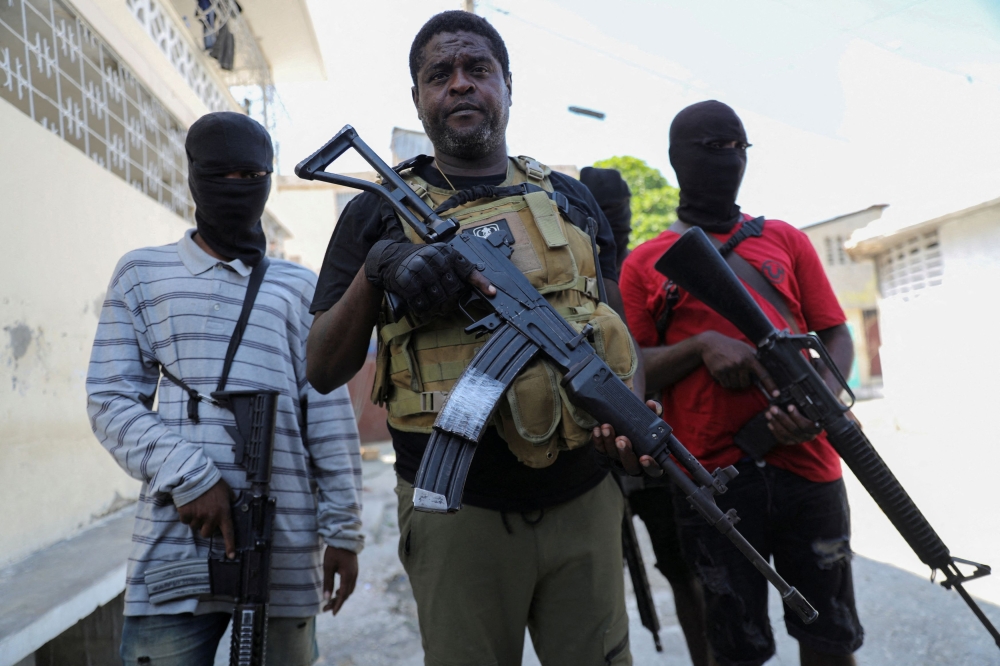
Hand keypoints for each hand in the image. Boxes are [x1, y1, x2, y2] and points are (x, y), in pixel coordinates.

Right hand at [176, 478, 235, 558]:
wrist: (194, 475)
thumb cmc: (212, 482)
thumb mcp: (226, 491)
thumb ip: (229, 501)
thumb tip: (232, 506)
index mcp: (223, 512)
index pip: (228, 532)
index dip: (230, 545)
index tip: (231, 555)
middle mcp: (211, 517)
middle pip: (207, 533)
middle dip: (205, 527)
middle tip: (205, 515)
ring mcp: (198, 516)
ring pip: (195, 527)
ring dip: (196, 520)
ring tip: (198, 505)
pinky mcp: (186, 514)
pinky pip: (185, 520)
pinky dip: (186, 515)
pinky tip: (189, 504)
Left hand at [322, 547, 357, 615]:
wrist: (344, 538)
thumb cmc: (334, 551)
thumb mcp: (328, 567)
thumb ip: (328, 582)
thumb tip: (326, 598)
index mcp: (348, 576)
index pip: (343, 595)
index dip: (338, 605)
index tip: (332, 613)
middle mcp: (354, 576)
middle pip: (347, 594)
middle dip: (337, 602)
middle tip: (326, 608)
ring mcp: (355, 573)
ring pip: (349, 590)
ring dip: (341, 597)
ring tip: (331, 601)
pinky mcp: (354, 570)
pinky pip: (350, 584)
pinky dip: (344, 590)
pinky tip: (337, 591)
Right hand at [364, 240, 494, 316]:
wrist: (390, 257)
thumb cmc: (420, 261)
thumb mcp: (440, 259)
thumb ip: (457, 270)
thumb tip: (480, 287)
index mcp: (446, 252)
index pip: (468, 269)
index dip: (481, 282)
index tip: (492, 293)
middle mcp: (434, 258)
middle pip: (454, 289)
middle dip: (451, 300)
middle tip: (445, 303)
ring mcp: (420, 269)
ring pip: (438, 298)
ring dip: (437, 306)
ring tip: (433, 304)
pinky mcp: (407, 281)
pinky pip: (422, 303)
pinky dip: (422, 308)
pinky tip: (420, 303)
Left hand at [591, 400, 664, 476]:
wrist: (625, 425)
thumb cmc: (643, 427)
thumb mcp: (651, 420)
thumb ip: (654, 412)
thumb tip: (651, 404)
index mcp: (650, 460)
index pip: (654, 470)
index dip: (650, 466)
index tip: (645, 457)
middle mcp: (634, 464)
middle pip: (630, 466)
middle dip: (625, 453)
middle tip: (621, 439)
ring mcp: (618, 461)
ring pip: (613, 456)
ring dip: (609, 442)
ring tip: (607, 428)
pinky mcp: (605, 455)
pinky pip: (600, 450)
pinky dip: (598, 440)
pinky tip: (597, 430)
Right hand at [697, 331, 776, 391]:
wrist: (711, 343)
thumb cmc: (730, 346)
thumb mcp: (745, 348)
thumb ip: (754, 358)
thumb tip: (767, 368)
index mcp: (749, 358)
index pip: (763, 373)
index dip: (770, 385)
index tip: (776, 394)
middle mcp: (740, 363)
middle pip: (746, 384)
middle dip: (742, 381)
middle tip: (737, 372)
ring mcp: (729, 368)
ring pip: (735, 385)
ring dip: (732, 382)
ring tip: (728, 371)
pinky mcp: (719, 372)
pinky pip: (725, 384)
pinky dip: (724, 381)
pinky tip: (722, 372)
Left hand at [765, 403, 821, 445]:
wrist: (807, 415)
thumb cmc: (808, 407)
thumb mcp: (806, 402)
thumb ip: (798, 399)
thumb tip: (780, 393)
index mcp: (818, 425)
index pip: (808, 424)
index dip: (797, 416)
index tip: (790, 406)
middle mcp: (811, 435)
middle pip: (795, 429)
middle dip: (782, 417)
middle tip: (773, 408)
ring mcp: (801, 439)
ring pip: (787, 434)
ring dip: (776, 423)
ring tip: (768, 413)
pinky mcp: (792, 442)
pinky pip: (782, 439)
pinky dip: (775, 431)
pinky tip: (769, 423)